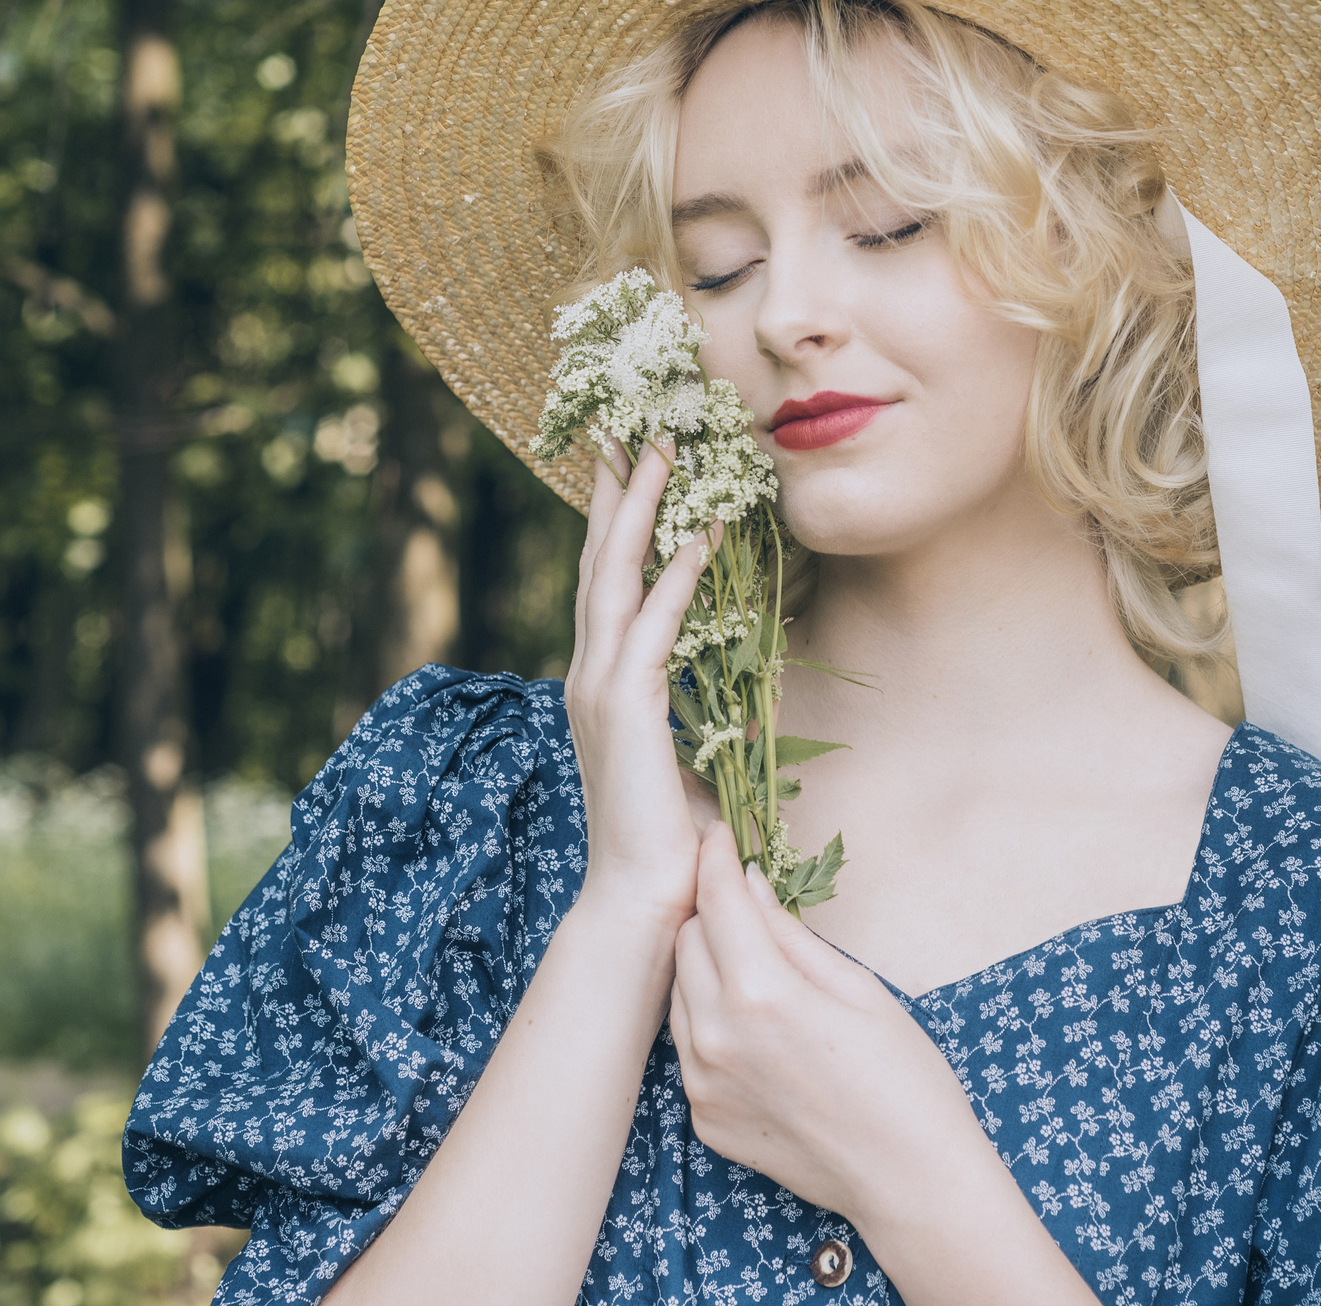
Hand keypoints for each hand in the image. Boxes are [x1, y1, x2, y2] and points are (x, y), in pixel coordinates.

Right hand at [565, 440, 718, 922]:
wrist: (643, 903)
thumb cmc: (673, 839)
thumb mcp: (687, 753)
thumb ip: (695, 709)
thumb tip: (730, 684)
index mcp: (602, 679)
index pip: (605, 574)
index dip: (615, 510)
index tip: (628, 451)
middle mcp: (590, 672)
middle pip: (599, 555)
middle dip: (617, 483)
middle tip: (634, 417)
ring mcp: (600, 688)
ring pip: (616, 574)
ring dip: (643, 507)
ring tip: (667, 446)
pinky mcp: (627, 710)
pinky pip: (655, 626)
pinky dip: (677, 575)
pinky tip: (702, 533)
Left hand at [668, 820, 982, 1224]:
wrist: (909, 1179)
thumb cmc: (904, 1077)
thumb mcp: (857, 987)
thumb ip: (790, 935)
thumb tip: (748, 884)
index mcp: (762, 993)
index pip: (717, 901)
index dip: (716, 857)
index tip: (720, 834)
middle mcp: (717, 1037)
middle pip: (685, 941)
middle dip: (709, 912)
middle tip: (742, 900)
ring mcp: (703, 1084)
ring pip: (679, 994)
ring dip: (705, 967)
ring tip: (751, 963)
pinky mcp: (703, 1119)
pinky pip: (690, 1048)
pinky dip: (711, 1023)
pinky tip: (755, 1027)